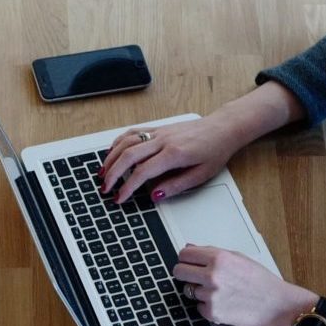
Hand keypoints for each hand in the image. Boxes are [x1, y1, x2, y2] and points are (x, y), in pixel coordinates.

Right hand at [97, 116, 246, 205]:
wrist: (222, 128)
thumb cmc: (215, 150)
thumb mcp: (201, 175)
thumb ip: (176, 186)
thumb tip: (155, 195)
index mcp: (174, 154)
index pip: (143, 172)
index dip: (128, 187)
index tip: (120, 198)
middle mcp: (163, 140)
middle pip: (129, 155)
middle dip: (113, 173)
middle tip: (105, 188)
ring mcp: (159, 132)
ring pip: (127, 142)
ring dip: (111, 157)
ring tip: (103, 172)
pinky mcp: (158, 128)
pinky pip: (133, 132)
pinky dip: (119, 142)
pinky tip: (112, 152)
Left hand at [173, 245, 311, 325]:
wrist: (275, 304)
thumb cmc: (260, 281)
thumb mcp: (238, 258)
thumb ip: (212, 252)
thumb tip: (190, 247)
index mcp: (219, 258)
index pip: (184, 254)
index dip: (185, 259)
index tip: (188, 262)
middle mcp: (212, 275)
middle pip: (178, 272)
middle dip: (185, 274)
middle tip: (195, 277)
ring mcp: (211, 295)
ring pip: (189, 290)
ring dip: (200, 291)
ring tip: (220, 291)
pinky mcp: (212, 312)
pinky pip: (198, 307)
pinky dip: (207, 306)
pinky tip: (223, 303)